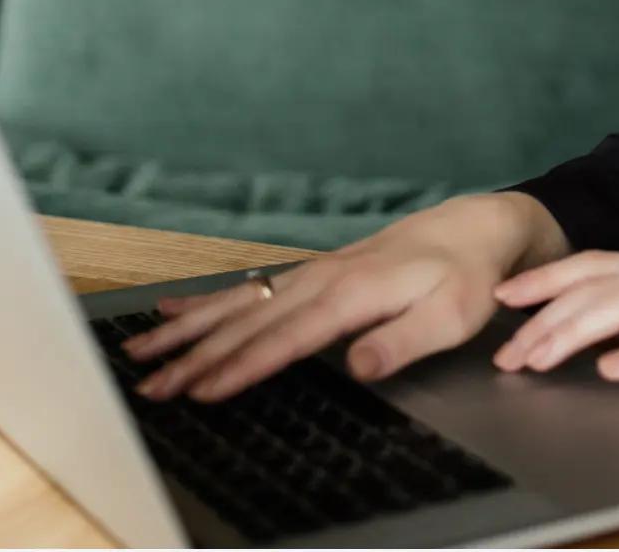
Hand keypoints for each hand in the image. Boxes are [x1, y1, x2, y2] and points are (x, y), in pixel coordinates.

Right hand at [121, 193, 553, 403]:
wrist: (476, 227)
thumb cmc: (467, 276)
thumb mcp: (453, 315)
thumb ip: (404, 340)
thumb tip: (358, 366)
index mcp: (354, 292)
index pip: (288, 338)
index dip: (243, 366)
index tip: (203, 391)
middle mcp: (324, 278)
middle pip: (249, 322)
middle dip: (195, 355)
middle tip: (150, 386)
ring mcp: (314, 273)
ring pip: (239, 305)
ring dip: (188, 329)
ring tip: (142, 352)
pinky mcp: (313, 273)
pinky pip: (251, 288)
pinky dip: (208, 300)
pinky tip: (174, 309)